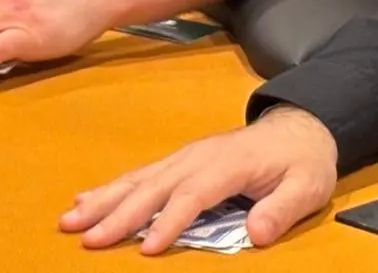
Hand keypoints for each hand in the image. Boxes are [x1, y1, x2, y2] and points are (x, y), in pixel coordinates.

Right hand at [60, 106, 338, 253]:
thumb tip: (256, 232)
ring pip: (139, 179)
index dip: (170, 222)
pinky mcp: (179, 162)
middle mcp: (199, 157)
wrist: (299, 128)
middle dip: (118, 213)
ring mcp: (185, 157)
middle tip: (85, 237)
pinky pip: (140, 175)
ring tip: (70, 218)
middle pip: (154, 187)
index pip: (193, 195)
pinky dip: (111, 188)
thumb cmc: (302, 162)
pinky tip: (86, 200)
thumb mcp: (307, 186)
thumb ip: (282, 209)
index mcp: (228, 164)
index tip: (146, 249)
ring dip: (104, 199)